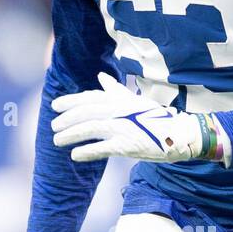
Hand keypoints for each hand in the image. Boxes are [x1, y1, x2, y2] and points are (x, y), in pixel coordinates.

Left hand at [51, 73, 216, 162]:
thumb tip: (101, 77)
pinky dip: (87, 151)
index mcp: (119, 99)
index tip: (55, 106)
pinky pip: (102, 148)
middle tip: (53, 126)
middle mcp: (119, 110)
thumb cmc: (156, 117)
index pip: (89, 97)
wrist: (178, 134)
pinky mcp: (127, 145)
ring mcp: (123, 127)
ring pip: (90, 128)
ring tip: (57, 140)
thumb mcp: (134, 100)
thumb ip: (115, 90)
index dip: (70, 101)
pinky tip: (75, 155)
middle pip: (86, 112)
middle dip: (67, 119)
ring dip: (71, 134)